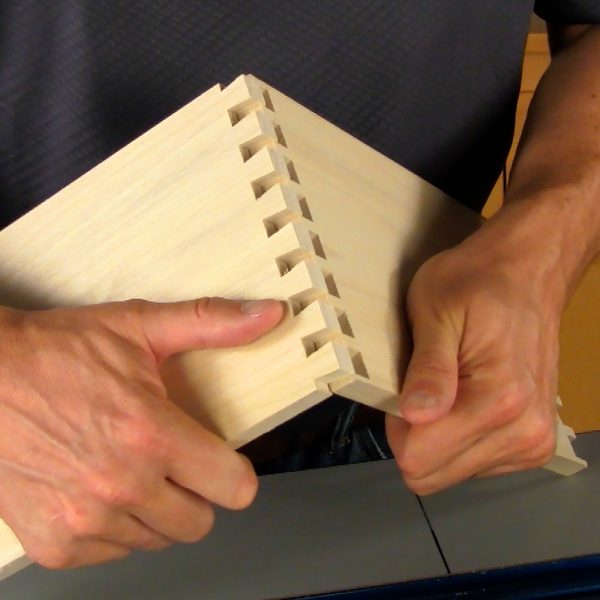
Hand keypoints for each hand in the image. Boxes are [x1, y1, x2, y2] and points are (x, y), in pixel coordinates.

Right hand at [0, 297, 282, 567]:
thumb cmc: (57, 351)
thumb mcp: (140, 326)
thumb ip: (212, 323)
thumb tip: (269, 314)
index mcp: (152, 434)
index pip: (234, 487)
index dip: (233, 472)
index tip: (220, 460)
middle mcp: (122, 485)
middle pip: (199, 522)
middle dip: (195, 493)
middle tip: (171, 460)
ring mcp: (86, 521)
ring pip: (157, 539)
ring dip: (154, 510)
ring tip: (129, 469)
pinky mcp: (55, 544)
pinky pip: (113, 552)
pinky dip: (114, 528)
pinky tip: (97, 488)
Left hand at [386, 242, 558, 493]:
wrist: (528, 272)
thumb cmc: (479, 282)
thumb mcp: (435, 311)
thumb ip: (428, 368)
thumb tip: (415, 415)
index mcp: (497, 401)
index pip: (419, 459)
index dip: (397, 426)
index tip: (405, 389)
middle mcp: (523, 432)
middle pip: (434, 473)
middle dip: (416, 435)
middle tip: (424, 385)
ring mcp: (533, 441)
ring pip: (452, 472)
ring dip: (439, 434)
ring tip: (450, 385)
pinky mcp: (534, 443)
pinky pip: (474, 464)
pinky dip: (460, 436)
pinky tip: (467, 397)